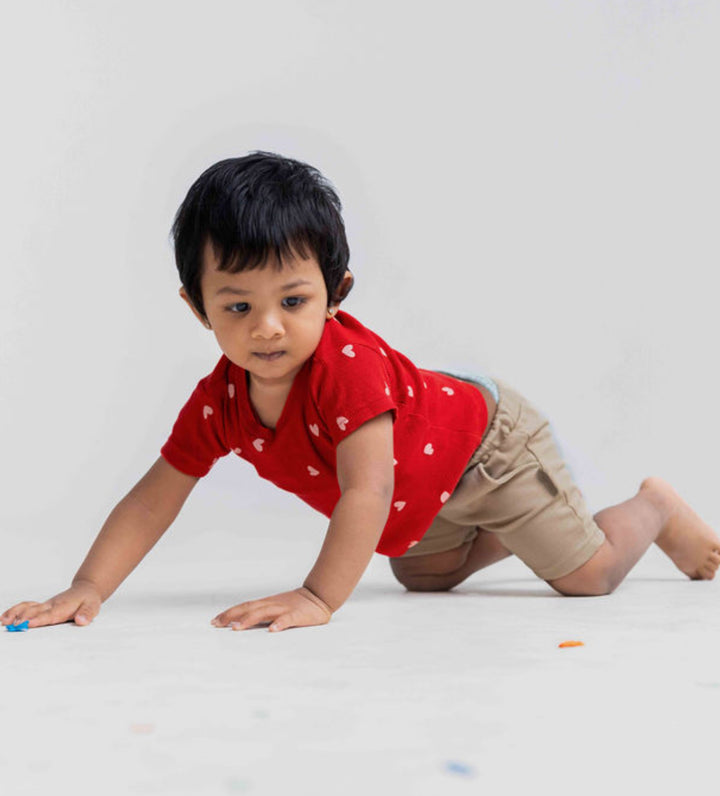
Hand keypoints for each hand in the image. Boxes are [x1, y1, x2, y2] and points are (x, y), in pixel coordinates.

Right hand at [1, 581, 101, 628]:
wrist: (86, 590)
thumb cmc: (88, 599)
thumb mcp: (93, 606)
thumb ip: (87, 614)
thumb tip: (82, 621)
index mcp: (63, 607)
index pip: (50, 614)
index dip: (40, 619)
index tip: (29, 624)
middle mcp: (51, 605)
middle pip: (35, 612)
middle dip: (23, 619)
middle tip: (13, 627)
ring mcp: (45, 605)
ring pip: (28, 607)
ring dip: (16, 614)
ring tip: (4, 622)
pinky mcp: (41, 607)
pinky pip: (27, 606)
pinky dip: (15, 611)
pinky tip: (5, 618)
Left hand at [211, 587, 332, 632]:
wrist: (318, 596)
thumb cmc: (295, 605)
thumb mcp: (275, 608)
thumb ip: (260, 615)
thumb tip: (239, 624)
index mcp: (266, 604)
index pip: (244, 607)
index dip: (229, 613)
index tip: (214, 621)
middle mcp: (272, 604)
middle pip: (249, 608)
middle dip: (232, 616)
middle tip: (217, 624)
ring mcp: (284, 609)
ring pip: (264, 612)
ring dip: (249, 619)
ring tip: (237, 628)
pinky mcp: (297, 615)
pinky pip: (287, 619)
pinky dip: (279, 624)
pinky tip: (272, 630)